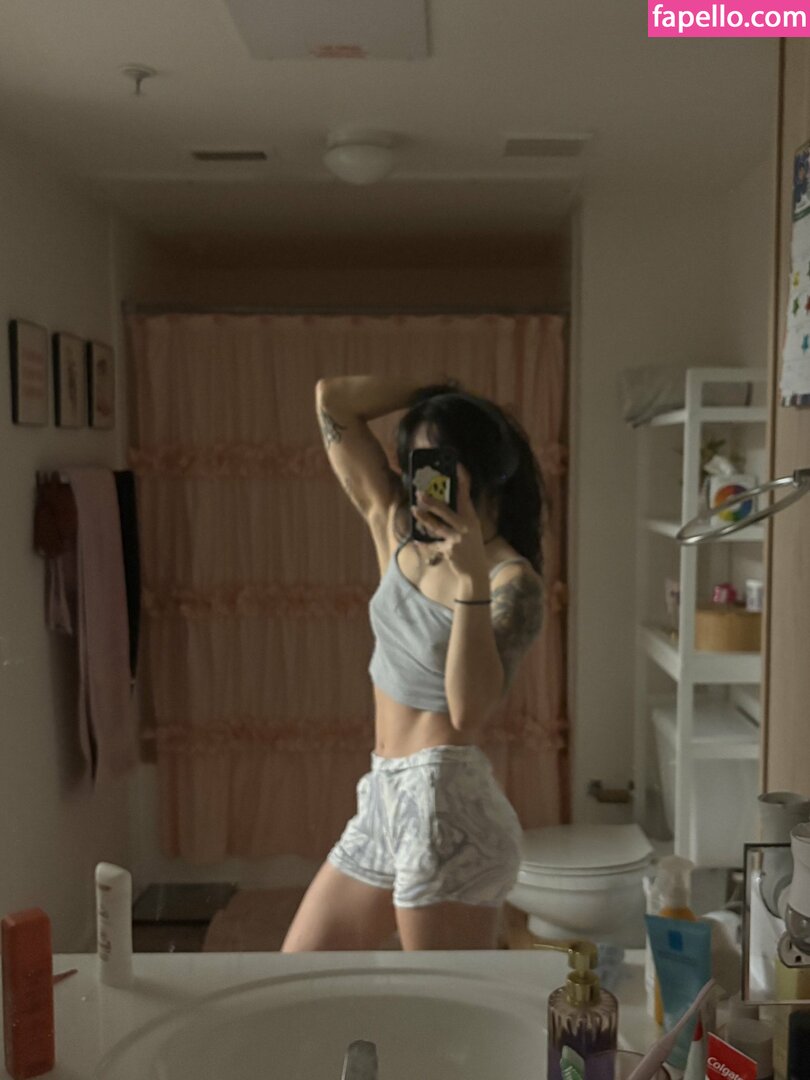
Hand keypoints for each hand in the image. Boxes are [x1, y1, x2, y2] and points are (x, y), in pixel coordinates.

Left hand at [411, 466, 487, 581]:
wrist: (476, 571)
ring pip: (437, 526)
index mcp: (471, 517)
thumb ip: (461, 514)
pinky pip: (432, 545)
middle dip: (432, 502)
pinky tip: (416, 539)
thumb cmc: (472, 545)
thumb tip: (445, 498)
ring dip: (424, 518)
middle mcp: (465, 527)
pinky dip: (424, 542)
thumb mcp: (472, 527)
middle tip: (419, 493)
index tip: (456, 466)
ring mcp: (457, 540)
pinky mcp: (448, 551)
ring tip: (414, 510)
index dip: (461, 479)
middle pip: (446, 511)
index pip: (466, 495)